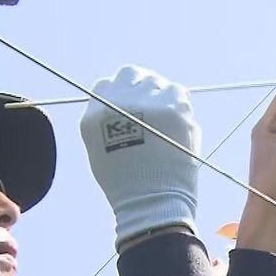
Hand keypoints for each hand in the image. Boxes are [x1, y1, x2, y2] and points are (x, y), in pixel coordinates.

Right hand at [80, 65, 200, 249]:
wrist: (151, 201)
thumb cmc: (126, 183)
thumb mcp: (99, 149)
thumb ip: (107, 121)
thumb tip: (125, 102)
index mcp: (97, 112)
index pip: (108, 85)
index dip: (121, 94)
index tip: (131, 106)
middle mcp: (119, 101)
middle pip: (131, 74)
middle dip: (140, 86)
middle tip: (150, 104)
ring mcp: (148, 102)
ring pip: (157, 82)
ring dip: (161, 96)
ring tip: (166, 120)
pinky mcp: (174, 108)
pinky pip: (178, 92)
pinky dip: (178, 104)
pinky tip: (178, 122)